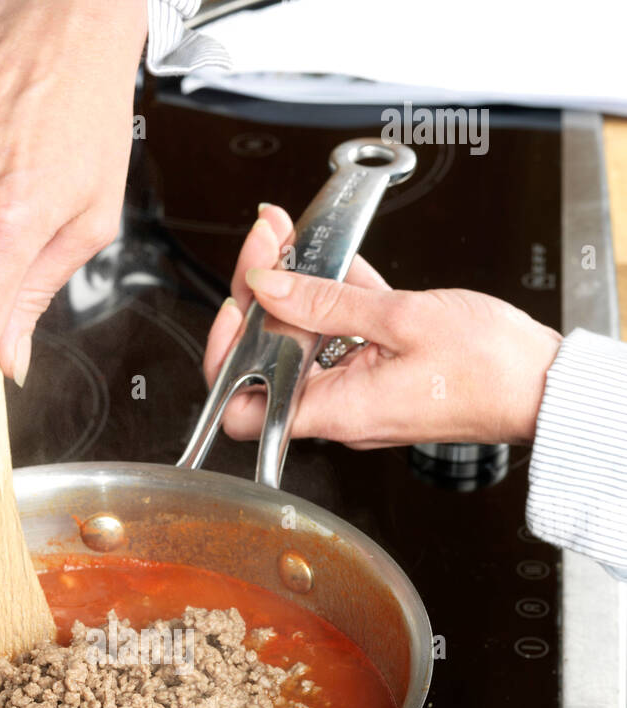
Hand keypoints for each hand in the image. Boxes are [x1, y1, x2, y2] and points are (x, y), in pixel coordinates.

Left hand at [204, 204, 562, 447]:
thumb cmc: (490, 369)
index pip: (241, 405)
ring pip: (302, 338)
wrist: (543, 386)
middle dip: (259, 295)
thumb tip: (268, 285)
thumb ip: (327, 301)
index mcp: (335, 410)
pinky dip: (333, 293)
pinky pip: (342, 332)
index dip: (226, 356)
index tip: (237, 303)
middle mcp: (339, 408)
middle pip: (267, 357)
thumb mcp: (402, 318)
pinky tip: (331, 253)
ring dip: (293, 285)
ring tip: (290, 235)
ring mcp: (358, 389)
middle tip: (268, 243)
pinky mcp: (380, 369)